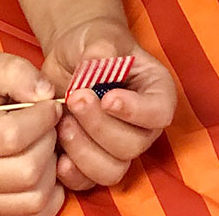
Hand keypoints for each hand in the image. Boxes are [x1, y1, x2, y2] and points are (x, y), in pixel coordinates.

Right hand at [0, 52, 63, 215]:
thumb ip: (16, 71)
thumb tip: (45, 95)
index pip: (13, 136)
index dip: (43, 117)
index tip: (49, 104)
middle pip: (27, 171)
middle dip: (49, 142)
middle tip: (47, 125)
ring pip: (34, 196)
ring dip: (51, 168)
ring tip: (42, 143)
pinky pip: (32, 213)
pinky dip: (49, 192)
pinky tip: (43, 166)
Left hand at [40, 18, 175, 190]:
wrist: (72, 57)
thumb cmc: (93, 43)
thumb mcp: (99, 37)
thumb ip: (101, 50)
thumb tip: (96, 65)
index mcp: (156, 92)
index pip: (160, 112)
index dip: (136, 111)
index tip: (107, 98)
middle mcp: (143, 125)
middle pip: (133, 145)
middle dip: (100, 126)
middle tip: (75, 99)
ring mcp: (119, 147)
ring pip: (113, 169)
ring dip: (84, 150)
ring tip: (62, 122)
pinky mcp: (93, 160)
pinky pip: (89, 181)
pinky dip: (72, 173)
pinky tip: (57, 154)